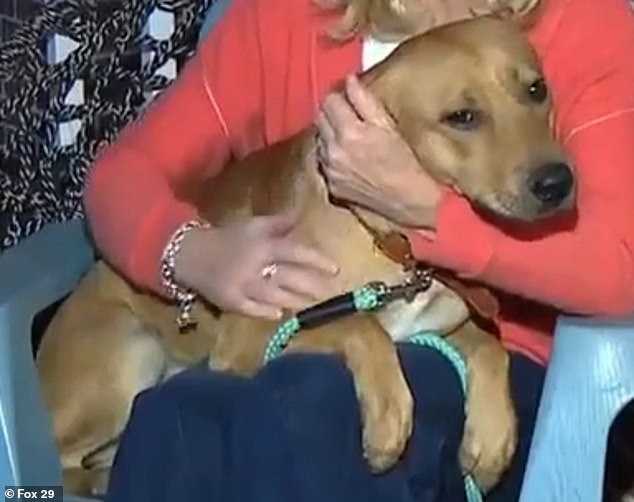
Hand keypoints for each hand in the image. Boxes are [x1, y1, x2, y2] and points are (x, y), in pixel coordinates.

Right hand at [174, 212, 338, 319]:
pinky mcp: (231, 301)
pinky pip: (253, 310)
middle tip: (330, 291)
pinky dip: (268, 313)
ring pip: (276, 297)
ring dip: (296, 301)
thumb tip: (301, 218)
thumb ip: (277, 224)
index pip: (295, 252)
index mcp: (262, 245)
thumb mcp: (252, 225)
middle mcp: (255, 266)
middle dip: (313, 286)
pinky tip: (281, 315)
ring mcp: (243, 286)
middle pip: (290, 278)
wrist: (189, 254)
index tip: (336, 269)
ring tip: (311, 303)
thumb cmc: (226, 238)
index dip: (317, 260)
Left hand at [316, 75, 441, 228]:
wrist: (409, 201)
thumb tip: (349, 79)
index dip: (339, 96)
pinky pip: (323, 161)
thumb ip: (365, 101)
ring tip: (350, 138)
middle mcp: (333, 151)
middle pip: (319, 118)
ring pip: (319, 139)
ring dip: (329, 134)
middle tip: (350, 116)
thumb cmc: (406, 162)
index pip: (329, 100)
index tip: (349, 98)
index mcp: (349, 132)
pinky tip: (349, 159)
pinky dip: (331, 155)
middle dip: (332, 113)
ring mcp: (330, 170)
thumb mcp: (389, 126)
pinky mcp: (330, 185)